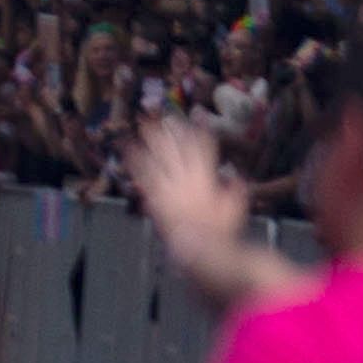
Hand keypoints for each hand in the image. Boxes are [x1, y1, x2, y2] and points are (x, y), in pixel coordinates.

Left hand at [129, 115, 235, 256]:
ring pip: (159, 156)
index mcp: (207, 179)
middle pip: (177, 148)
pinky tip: (126, 149)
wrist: (201, 247)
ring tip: (142, 123)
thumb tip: (236, 176)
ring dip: (151, 138)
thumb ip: (235, 189)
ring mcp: (169, 187)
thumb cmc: (221, 232)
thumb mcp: (236, 208)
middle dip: (170, 130)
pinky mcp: (155, 197)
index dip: (199, 132)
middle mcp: (187, 179)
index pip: (204, 149)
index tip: (195, 117)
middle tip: (162, 114)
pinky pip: (142, 174)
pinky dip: (134, 160)